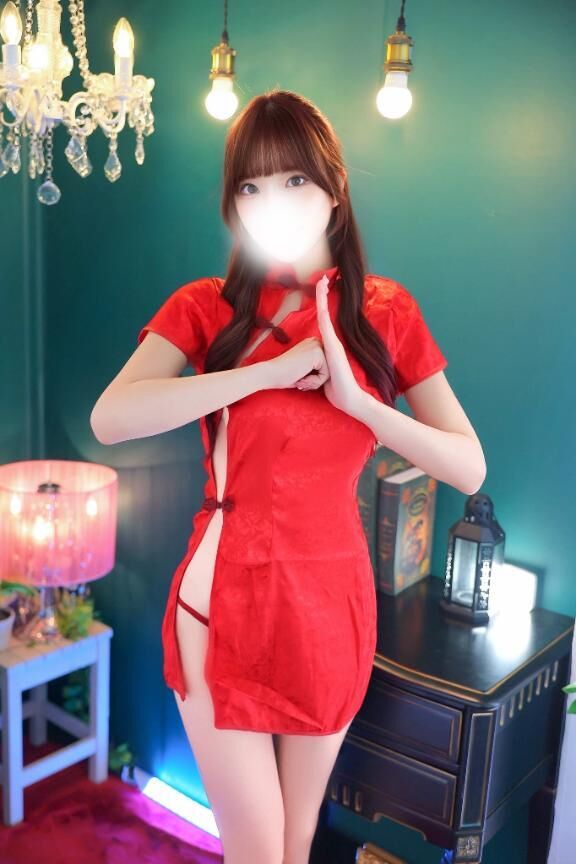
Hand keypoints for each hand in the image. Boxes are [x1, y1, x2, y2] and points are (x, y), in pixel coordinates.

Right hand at [266, 336, 329, 389]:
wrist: (270, 374)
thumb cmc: (284, 375)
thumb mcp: (303, 369)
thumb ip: (314, 367)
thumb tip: (328, 376)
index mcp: (312, 344)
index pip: (326, 366)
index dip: (313, 377)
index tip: (298, 376)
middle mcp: (315, 342)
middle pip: (329, 368)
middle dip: (315, 379)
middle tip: (299, 378)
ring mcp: (317, 346)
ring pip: (328, 372)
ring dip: (314, 381)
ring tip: (300, 378)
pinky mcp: (317, 353)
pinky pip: (325, 375)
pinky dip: (313, 382)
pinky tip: (301, 377)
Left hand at [297, 274, 363, 413]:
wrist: (349, 399)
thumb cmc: (336, 389)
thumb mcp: (323, 375)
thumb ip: (319, 366)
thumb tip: (312, 367)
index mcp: (329, 346)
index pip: (324, 321)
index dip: (321, 306)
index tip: (320, 291)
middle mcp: (332, 340)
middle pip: (326, 312)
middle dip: (323, 294)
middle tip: (322, 277)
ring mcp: (334, 342)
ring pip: (326, 315)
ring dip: (323, 297)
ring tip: (322, 280)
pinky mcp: (334, 347)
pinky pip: (327, 326)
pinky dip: (324, 312)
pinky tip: (322, 300)